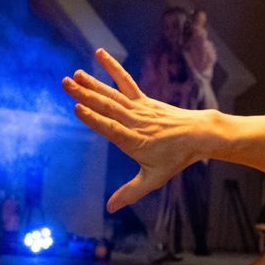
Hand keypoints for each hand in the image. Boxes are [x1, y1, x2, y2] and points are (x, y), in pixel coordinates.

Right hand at [63, 49, 210, 211]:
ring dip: (93, 83)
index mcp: (135, 141)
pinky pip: (126, 82)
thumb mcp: (154, 178)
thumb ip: (130, 192)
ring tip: (75, 74)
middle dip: (86, 95)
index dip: (94, 119)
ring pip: (113, 94)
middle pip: (108, 107)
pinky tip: (100, 55)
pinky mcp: (143, 99)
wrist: (199, 135)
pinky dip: (113, 68)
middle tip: (65, 84)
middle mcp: (135, 122)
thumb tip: (110, 209)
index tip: (77, 108)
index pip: (111, 128)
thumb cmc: (175, 158)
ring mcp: (139, 108)